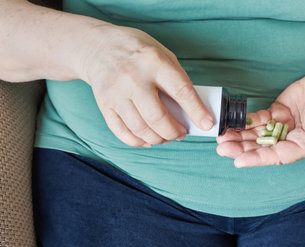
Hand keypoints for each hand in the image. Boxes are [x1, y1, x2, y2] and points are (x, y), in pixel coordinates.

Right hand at [80, 25, 213, 146]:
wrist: (96, 47)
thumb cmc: (136, 51)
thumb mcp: (162, 53)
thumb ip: (177, 79)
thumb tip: (193, 109)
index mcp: (153, 61)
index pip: (180, 91)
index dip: (197, 111)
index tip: (207, 124)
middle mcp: (133, 78)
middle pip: (157, 117)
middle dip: (174, 132)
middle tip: (181, 133)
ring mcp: (116, 93)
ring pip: (140, 129)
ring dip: (158, 139)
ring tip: (166, 137)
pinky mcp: (104, 105)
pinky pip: (122, 132)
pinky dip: (138, 141)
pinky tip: (148, 139)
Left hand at [216, 73, 304, 166]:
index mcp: (304, 145)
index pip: (278, 156)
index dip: (258, 158)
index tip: (239, 161)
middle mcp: (290, 140)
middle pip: (262, 148)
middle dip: (242, 149)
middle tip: (221, 148)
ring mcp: (281, 127)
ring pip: (257, 135)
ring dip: (239, 137)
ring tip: (220, 137)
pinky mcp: (276, 114)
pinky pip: (258, 120)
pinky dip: (244, 122)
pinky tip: (230, 123)